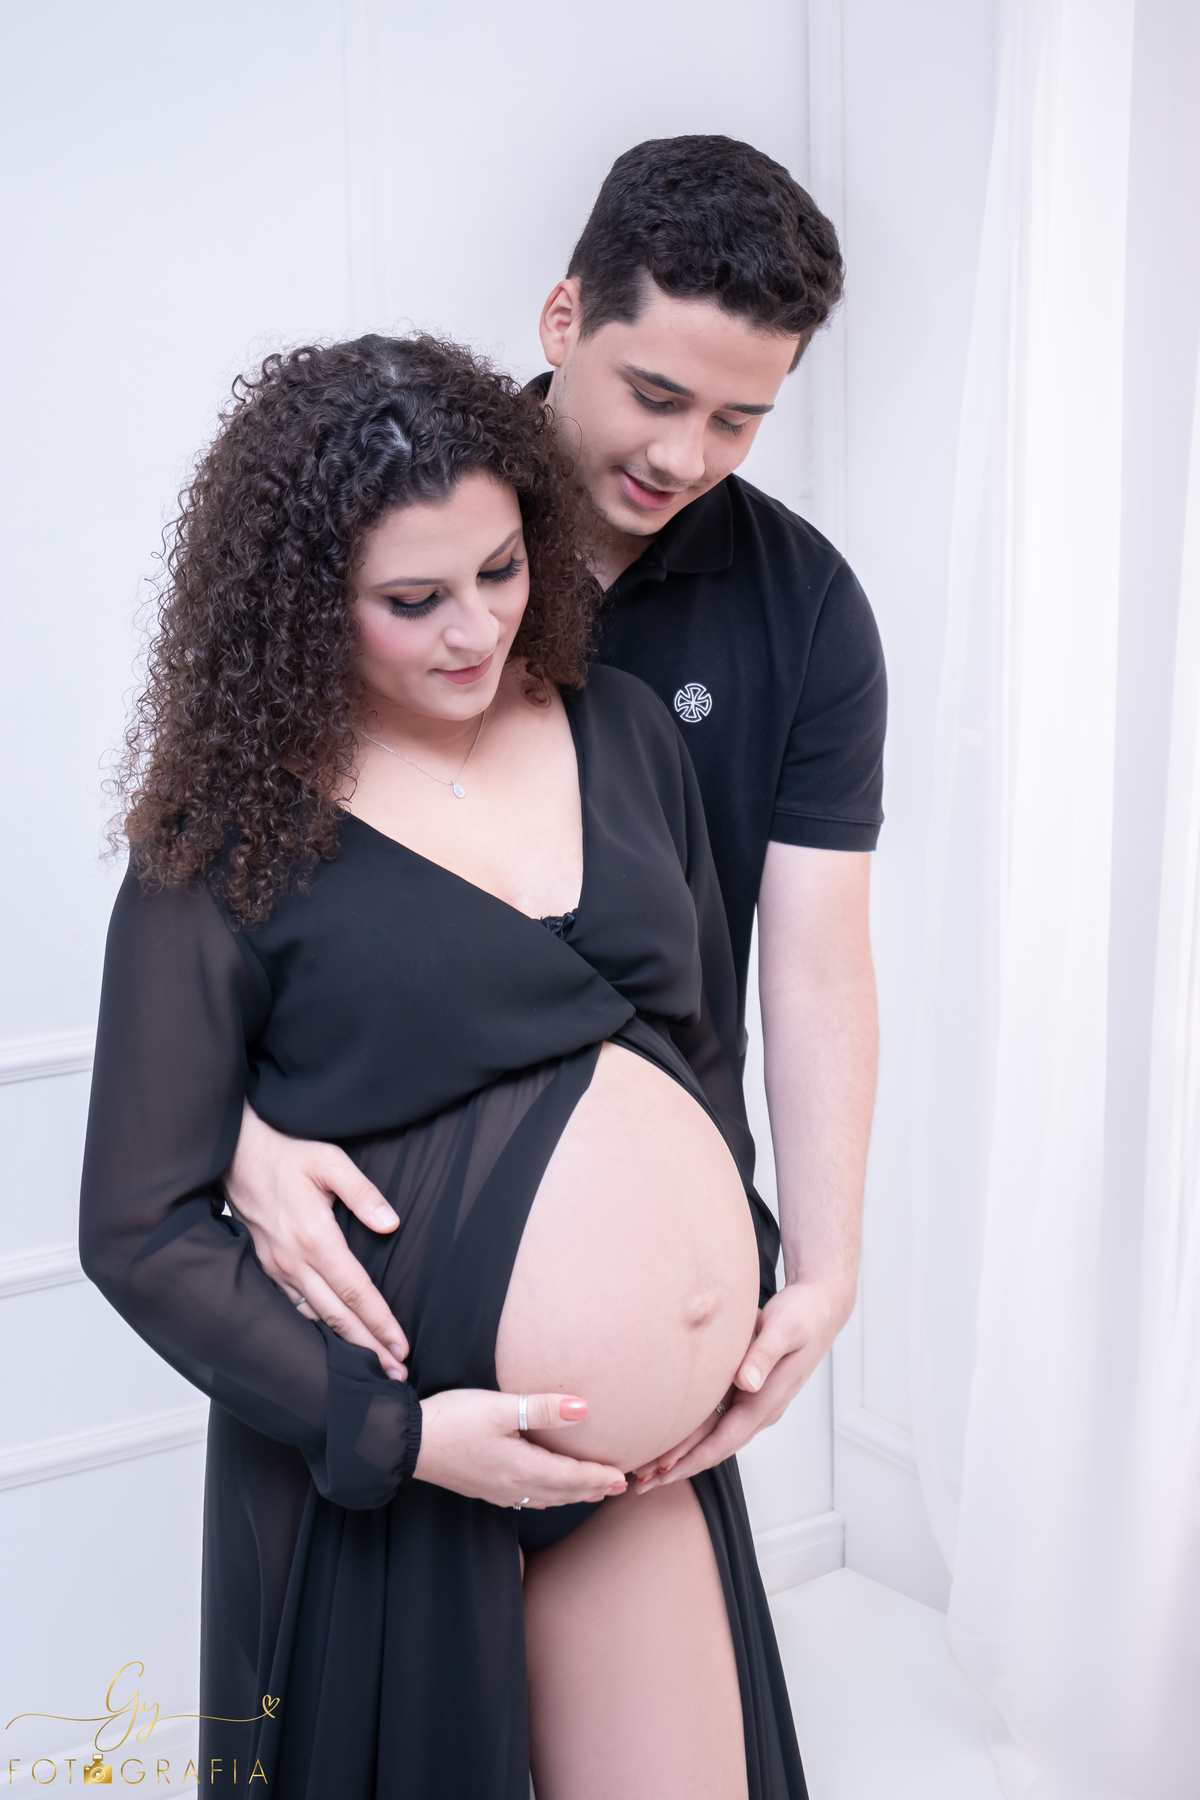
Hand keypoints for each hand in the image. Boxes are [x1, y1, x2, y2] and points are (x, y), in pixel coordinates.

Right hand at [224, 1101, 409, 1379]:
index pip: (355, 1291)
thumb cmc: (286, 1152)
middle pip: (337, 1317)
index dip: (380, 1322)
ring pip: (314, 1318)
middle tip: (395, 1377)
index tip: (401, 1347)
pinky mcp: (266, 1268)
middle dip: (368, 1349)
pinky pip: (295, 1308)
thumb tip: (391, 1223)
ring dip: (343, 1345)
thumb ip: (363, 1192)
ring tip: (370, 1368)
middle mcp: (293, 1261)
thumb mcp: (330, 1160)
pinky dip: (316, 1330)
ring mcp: (276, 1268)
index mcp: (314, 1237)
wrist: (235, 1153)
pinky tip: (332, 1343)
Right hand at [414, 1391, 627, 1508]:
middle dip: (591, 1488)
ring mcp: (496, 1489)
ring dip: (571, 1495)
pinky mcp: (483, 1487)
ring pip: (545, 1497)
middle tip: (618, 1487)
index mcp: (521, 1467)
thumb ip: (542, 1408)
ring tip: (592, 1493)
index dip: (597, 1476)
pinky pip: (524, 1498)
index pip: (570, 1476)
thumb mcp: (499, 1408)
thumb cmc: (453, 1420)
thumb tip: (584, 1409)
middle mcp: (512, 1485)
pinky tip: (545, 1498)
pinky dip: (545, 1498)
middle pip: (561, 1491)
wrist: (407, 1442)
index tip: (622, 1476)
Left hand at [633, 1278, 853, 1492]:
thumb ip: (764, 1354)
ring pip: (711, 1434)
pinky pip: (715, 1416)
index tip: (664, 1472)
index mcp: (767, 1399)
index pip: (725, 1438)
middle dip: (679, 1466)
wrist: (820, 1308)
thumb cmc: (803, 1316)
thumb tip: (747, 1383)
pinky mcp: (747, 1390)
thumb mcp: (785, 1329)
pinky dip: (690, 1431)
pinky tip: (669, 1435)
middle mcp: (759, 1407)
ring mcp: (753, 1401)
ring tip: (646, 1469)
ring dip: (681, 1453)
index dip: (694, 1458)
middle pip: (714, 1446)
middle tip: (641, 1482)